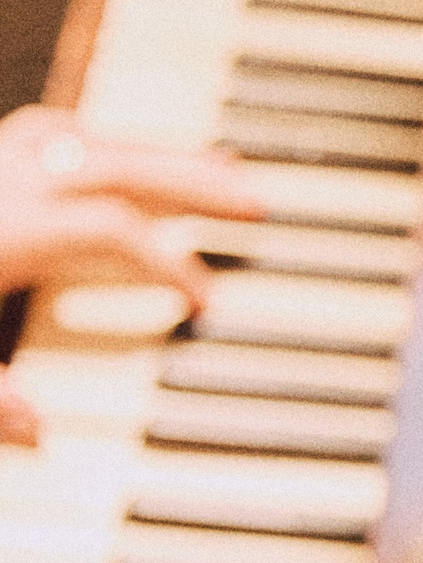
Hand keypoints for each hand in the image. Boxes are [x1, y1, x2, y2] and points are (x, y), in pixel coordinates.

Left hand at [0, 105, 264, 446]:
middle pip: (119, 161)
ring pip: (82, 136)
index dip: (170, 265)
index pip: (117, 232)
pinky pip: (42, 133)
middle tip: (258, 199)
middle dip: (196, 178)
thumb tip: (44, 429)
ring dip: (150, 152)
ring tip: (210, 168)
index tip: (205, 301)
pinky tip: (108, 162)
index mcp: (3, 232)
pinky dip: (90, 143)